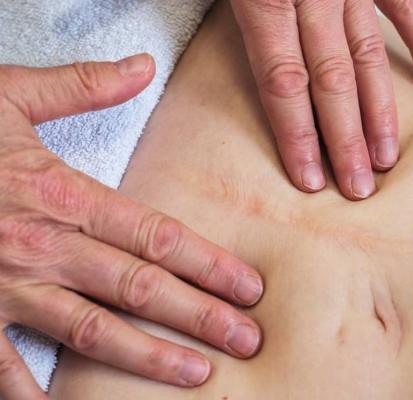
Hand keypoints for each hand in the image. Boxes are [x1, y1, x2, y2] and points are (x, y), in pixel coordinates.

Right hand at [0, 54, 262, 398]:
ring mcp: (8, 287)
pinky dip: (33, 393)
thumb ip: (81, 85)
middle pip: (139, 287)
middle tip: (246, 338)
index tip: (248, 286)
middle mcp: (44, 246)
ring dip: (148, 357)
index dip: (207, 262)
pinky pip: (4, 366)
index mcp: (62, 195)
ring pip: (93, 330)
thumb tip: (142, 66)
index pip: (155, 236)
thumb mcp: (10, 96)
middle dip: (198, 315)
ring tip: (197, 373)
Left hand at [231, 0, 412, 199]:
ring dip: (380, 110)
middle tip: (356, 186)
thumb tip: (230, 53)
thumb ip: (231, 14)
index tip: (311, 178)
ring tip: (385, 156)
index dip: (298, 137)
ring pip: (369, 57)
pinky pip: (404, 8)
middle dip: (345, 140)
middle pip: (332, 83)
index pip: (284, 85)